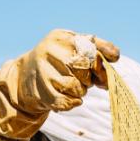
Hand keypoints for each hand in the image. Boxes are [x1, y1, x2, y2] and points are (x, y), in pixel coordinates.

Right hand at [0, 29, 119, 140]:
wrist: (24, 77)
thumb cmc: (58, 62)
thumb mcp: (75, 48)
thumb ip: (98, 49)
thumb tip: (115, 56)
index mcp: (61, 37)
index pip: (90, 51)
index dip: (100, 65)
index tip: (99, 74)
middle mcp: (49, 51)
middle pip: (84, 70)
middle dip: (89, 79)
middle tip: (83, 81)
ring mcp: (43, 71)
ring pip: (76, 87)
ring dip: (80, 92)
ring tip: (73, 88)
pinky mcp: (40, 91)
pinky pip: (66, 102)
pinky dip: (72, 103)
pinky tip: (70, 99)